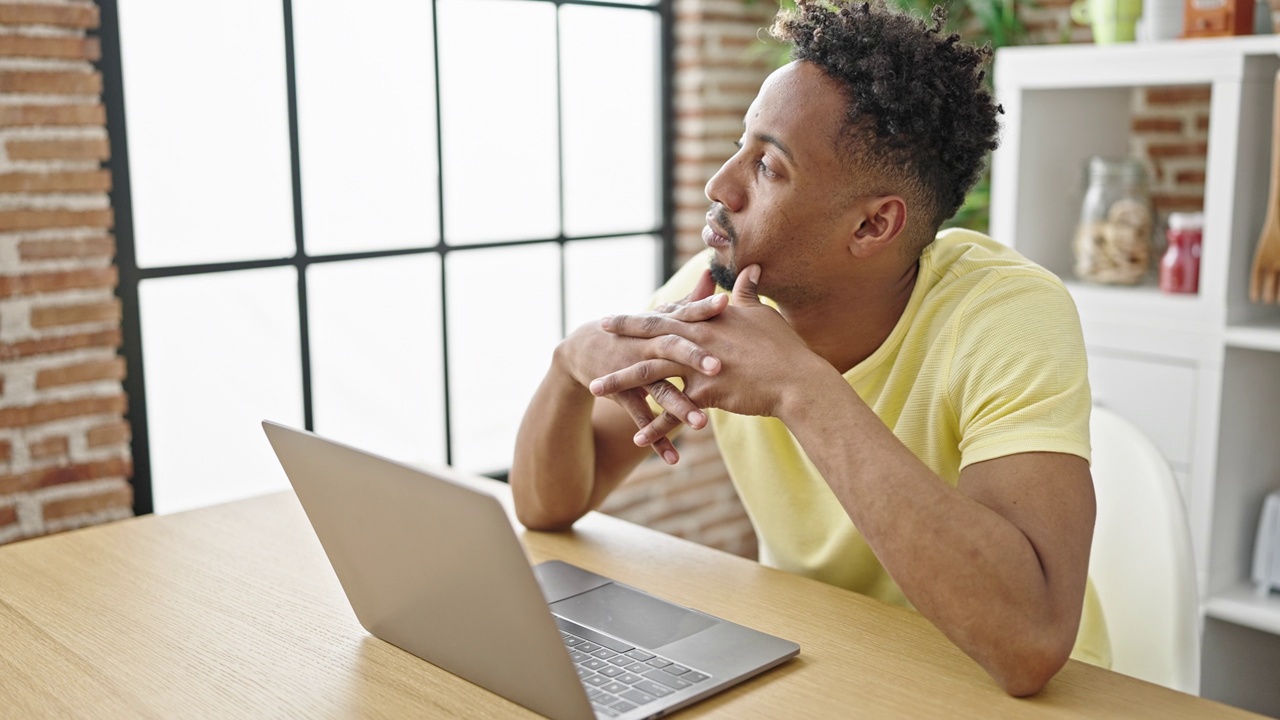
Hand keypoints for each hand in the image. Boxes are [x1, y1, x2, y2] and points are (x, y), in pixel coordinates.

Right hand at [556, 269, 727, 462]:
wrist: (582, 349)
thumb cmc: (632, 332)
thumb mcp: (656, 316)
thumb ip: (687, 301)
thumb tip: (710, 275)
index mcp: (659, 327)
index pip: (684, 315)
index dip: (703, 310)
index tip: (727, 305)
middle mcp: (646, 347)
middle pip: (671, 350)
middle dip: (693, 359)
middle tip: (719, 366)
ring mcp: (633, 372)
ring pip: (659, 390)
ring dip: (679, 407)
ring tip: (703, 424)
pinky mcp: (622, 395)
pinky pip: (641, 420)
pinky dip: (657, 440)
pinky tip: (674, 459)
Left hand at [590, 265, 818, 446]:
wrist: (798, 380)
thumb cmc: (784, 347)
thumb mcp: (763, 315)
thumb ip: (749, 293)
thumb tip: (750, 269)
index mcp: (708, 320)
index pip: (669, 314)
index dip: (646, 315)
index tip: (627, 314)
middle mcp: (698, 339)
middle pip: (650, 335)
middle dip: (622, 334)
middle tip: (598, 334)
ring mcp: (699, 365)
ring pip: (650, 372)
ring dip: (620, 382)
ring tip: (595, 388)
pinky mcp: (706, 393)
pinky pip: (672, 412)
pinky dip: (654, 426)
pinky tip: (636, 439)